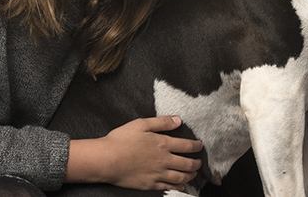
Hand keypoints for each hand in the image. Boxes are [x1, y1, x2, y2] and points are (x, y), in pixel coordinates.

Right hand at [67, 115, 202, 189]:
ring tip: (193, 174)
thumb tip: (178, 120)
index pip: (187, 146)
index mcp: (163, 143)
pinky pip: (169, 187)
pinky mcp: (150, 185)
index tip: (200, 146)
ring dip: (190, 175)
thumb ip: (162, 122)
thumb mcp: (142, 124)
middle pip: (187, 163)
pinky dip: (178, 187)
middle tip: (199, 162)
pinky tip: (182, 186)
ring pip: (180, 176)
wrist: (107, 160)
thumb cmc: (121, 140)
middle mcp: (164, 160)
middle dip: (196, 163)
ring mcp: (158, 174)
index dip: (196, 146)